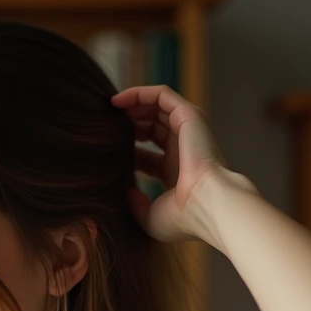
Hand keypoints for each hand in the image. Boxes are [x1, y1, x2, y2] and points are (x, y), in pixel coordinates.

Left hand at [110, 85, 241, 243]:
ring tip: (108, 108)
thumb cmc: (183, 218)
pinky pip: (162, 95)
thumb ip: (137, 207)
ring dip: (132, 104)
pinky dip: (140, 93)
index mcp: (176, 173)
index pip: (148, 155)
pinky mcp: (189, 116)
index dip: (126, 150)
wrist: (207, 206)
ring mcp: (188, 131)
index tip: (104, 149)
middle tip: (103, 126)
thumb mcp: (151, 218)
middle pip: (151, 127)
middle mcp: (183, 150)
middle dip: (128, 124)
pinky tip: (117, 100)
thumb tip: (128, 194)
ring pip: (157, 107)